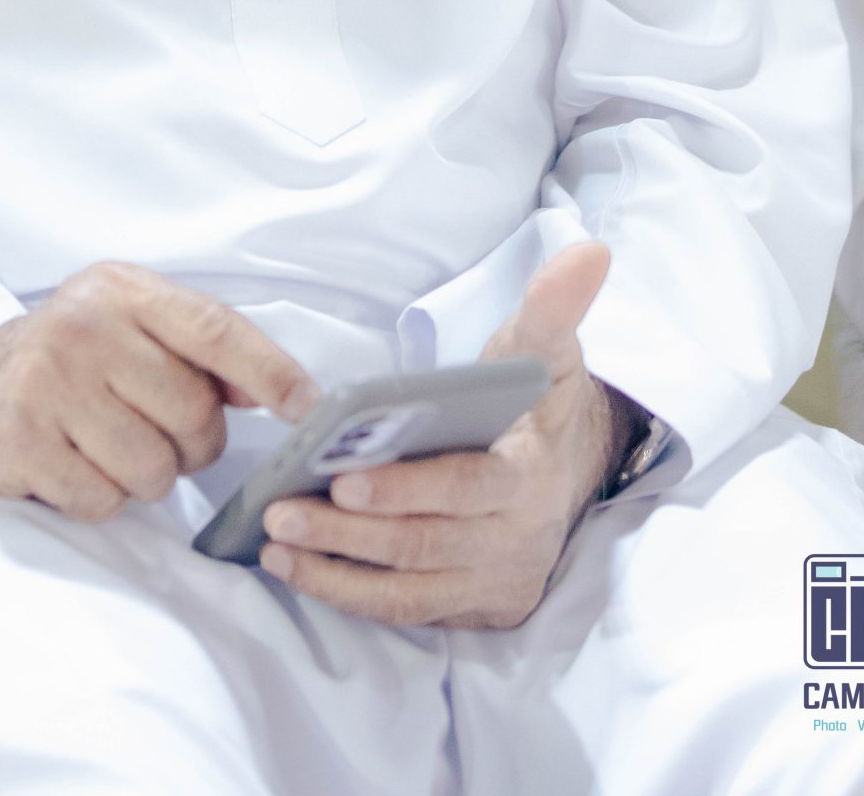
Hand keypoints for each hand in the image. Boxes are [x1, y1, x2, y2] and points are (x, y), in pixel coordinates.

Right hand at [0, 259, 319, 521]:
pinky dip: (100, 498)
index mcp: (122, 289)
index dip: (269, 371)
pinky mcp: (18, 437)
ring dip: (144, 477)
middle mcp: (83, 324)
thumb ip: (203, 351)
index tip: (308, 409)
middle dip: (191, 445)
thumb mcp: (132, 328)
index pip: (213, 329)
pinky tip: (74, 465)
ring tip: (108, 448)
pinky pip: (103, 500)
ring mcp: (46, 380)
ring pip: (152, 467)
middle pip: (191, 414)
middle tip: (156, 433)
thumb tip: (286, 392)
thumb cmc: (75, 360)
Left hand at [259, 240, 636, 629]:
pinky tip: (298, 570)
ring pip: (409, 587)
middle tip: (282, 509)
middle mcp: (515, 540)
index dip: (407, 488)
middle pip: (425, 544)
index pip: (468, 487)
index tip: (345, 477)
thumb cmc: (540, 399)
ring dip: (338, 570)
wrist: (575, 468)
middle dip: (350, 532)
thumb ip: (555, 305)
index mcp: (530, 474)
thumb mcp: (548, 348)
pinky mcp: (472, 609)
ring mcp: (494, 582)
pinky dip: (350, 595)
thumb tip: (589, 251)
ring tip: (275, 541)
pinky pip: (406, 611)